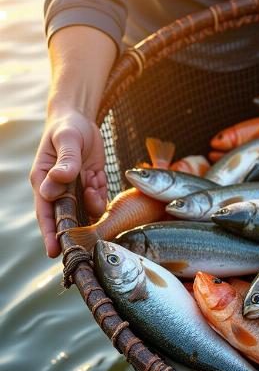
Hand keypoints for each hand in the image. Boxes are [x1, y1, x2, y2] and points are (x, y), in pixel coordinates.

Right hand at [30, 110, 106, 257]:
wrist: (79, 119)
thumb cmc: (67, 128)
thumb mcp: (67, 139)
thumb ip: (66, 160)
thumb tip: (59, 180)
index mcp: (44, 180)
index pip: (45, 212)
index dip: (50, 233)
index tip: (54, 251)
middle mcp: (59, 190)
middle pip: (67, 218)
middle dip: (77, 228)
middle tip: (89, 237)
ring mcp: (76, 190)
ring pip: (87, 211)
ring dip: (94, 203)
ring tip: (93, 182)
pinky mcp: (92, 186)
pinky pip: (100, 199)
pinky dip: (102, 193)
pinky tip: (98, 177)